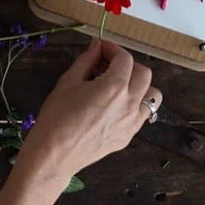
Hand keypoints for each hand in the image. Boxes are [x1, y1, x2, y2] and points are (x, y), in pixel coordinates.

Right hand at [0, 41, 161, 204]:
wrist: (53, 157)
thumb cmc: (56, 118)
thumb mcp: (68, 81)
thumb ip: (87, 60)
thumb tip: (97, 47)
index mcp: (114, 88)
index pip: (125, 59)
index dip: (113, 49)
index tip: (101, 48)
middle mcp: (129, 104)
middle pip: (144, 73)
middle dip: (128, 65)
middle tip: (108, 66)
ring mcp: (131, 123)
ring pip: (152, 95)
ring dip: (139, 85)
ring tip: (118, 86)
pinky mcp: (128, 137)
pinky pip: (142, 115)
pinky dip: (135, 104)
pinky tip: (115, 106)